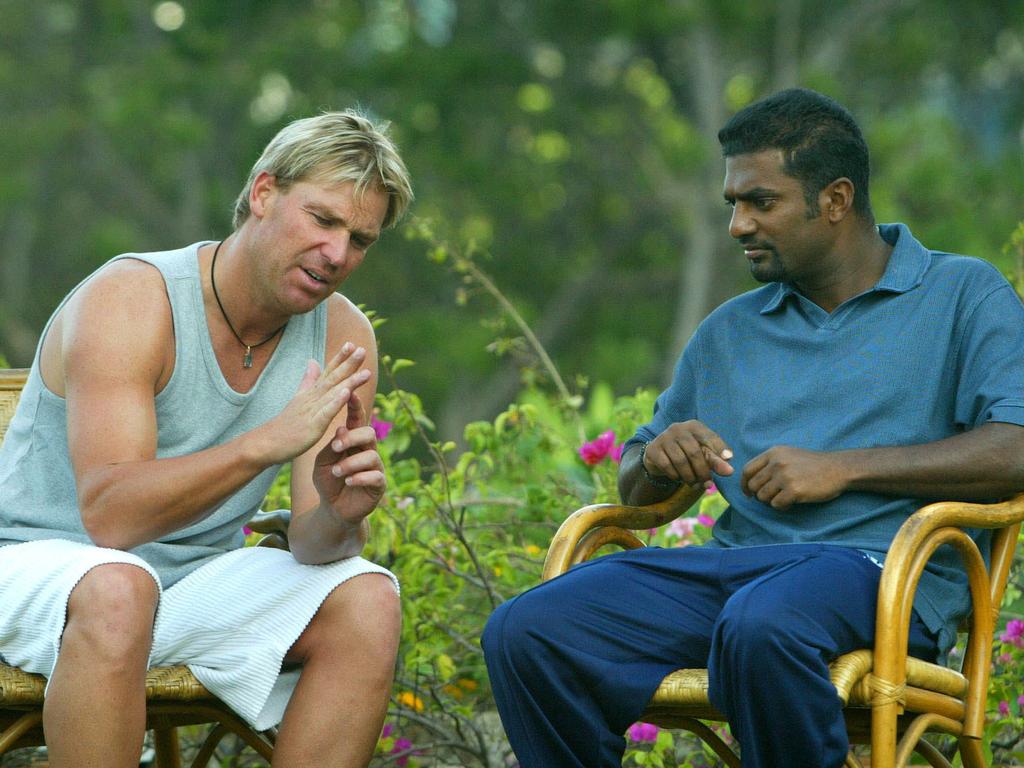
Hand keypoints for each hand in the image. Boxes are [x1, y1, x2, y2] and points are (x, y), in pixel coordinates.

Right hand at [261, 343, 371, 463]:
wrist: (265, 444)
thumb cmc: (284, 425)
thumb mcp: (298, 399)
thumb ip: (308, 380)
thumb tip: (313, 361)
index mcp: (311, 393)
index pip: (327, 372)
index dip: (340, 358)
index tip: (352, 344)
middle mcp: (312, 398)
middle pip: (333, 378)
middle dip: (348, 364)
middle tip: (362, 350)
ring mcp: (312, 411)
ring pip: (333, 393)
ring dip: (350, 381)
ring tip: (366, 371)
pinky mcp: (312, 426)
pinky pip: (326, 412)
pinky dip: (337, 402)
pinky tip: (348, 393)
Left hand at [311, 391, 385, 523]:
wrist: (332, 509)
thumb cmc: (328, 481)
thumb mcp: (322, 463)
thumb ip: (330, 448)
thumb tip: (341, 429)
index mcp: (353, 442)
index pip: (357, 420)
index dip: (355, 406)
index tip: (350, 393)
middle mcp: (367, 451)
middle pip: (368, 433)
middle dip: (352, 438)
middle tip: (336, 447)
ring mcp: (375, 467)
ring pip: (371, 455)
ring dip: (351, 463)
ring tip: (336, 472)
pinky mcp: (379, 485)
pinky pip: (376, 476)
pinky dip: (360, 477)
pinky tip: (348, 482)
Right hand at [644, 420, 733, 487]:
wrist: (660, 457)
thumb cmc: (687, 454)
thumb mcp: (703, 455)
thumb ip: (716, 461)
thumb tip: (729, 471)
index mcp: (694, 426)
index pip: (709, 437)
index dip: (720, 450)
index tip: (729, 464)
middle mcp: (678, 428)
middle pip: (694, 452)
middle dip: (703, 472)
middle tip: (707, 484)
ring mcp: (664, 437)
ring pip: (680, 461)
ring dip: (690, 477)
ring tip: (694, 484)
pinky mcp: (653, 449)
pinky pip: (667, 466)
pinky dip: (676, 476)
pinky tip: (679, 478)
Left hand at [740, 446, 848, 509]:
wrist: (838, 468)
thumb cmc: (813, 464)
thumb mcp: (788, 455)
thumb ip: (770, 463)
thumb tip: (750, 482)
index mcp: (773, 453)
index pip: (747, 470)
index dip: (745, 484)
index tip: (748, 493)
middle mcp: (776, 463)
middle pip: (753, 485)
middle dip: (760, 495)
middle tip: (772, 498)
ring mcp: (785, 476)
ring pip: (763, 497)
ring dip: (771, 502)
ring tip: (784, 499)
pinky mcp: (794, 490)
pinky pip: (776, 505)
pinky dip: (782, 507)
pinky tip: (792, 503)